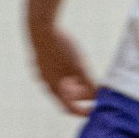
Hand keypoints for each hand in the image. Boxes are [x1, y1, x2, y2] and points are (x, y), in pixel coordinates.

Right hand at [26, 1, 96, 115]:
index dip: (82, 111)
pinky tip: (72, 63)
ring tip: (84, 77)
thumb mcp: (80, 67)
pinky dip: (65, 74)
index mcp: (54, 87)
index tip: (93, 110)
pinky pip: (54, 72)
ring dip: (72, 84)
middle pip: (64, 96)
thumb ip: (89, 84)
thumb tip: (98, 96)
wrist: (41, 26)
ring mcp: (40, 70)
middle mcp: (45, 81)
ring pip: (58, 83)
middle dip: (79, 96)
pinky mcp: (40, 60)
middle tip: (92, 91)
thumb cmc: (62, 48)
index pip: (68, 108)